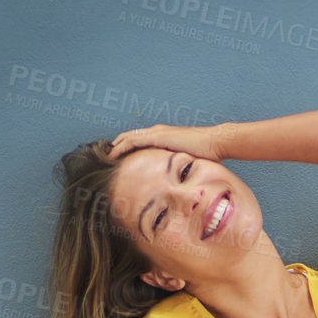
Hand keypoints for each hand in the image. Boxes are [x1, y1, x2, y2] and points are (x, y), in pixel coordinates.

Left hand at [106, 122, 229, 164]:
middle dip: (115, 148)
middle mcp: (156, 132)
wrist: (215, 143)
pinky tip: (112, 156)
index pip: (138, 142)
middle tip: (104, 161)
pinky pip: (132, 141)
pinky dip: (120, 148)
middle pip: (128, 138)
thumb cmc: (207, 155)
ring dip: (114, 148)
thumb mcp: (188, 164)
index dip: (125, 151)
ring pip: (126, 138)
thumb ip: (179, 170)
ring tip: (103, 159)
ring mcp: (156, 133)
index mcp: (162, 138)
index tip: (116, 163)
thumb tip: (178, 185)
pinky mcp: (157, 136)